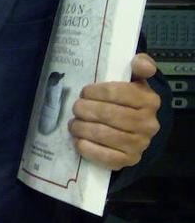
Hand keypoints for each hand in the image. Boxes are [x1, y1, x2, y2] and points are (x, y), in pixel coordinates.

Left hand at [69, 52, 161, 169]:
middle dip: (84, 109)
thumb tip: (140, 62)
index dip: (95, 91)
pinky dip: (87, 148)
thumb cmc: (126, 100)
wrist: (133, 130)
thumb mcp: (133, 80)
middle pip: (107, 114)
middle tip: (76, 107)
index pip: (117, 92)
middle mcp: (148, 124)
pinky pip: (105, 157)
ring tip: (74, 123)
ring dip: (82, 127)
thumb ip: (139, 66)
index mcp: (149, 100)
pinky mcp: (129, 160)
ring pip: (103, 134)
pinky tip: (79, 140)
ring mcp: (140, 144)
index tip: (85, 92)